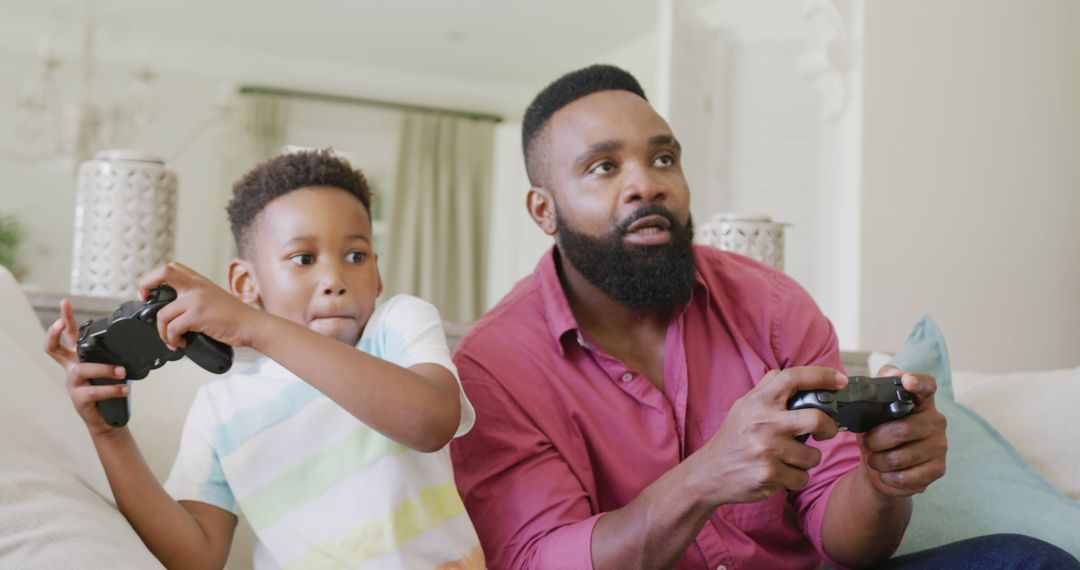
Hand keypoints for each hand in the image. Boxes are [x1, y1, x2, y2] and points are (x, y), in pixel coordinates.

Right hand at [43, 299, 129, 435]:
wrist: (105, 418)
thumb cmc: (107, 389)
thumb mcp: (109, 369)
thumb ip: (114, 355)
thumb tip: (134, 341)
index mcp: (78, 358)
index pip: (69, 336)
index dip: (65, 319)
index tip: (65, 302)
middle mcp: (71, 368)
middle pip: (53, 348)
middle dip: (53, 333)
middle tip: (60, 322)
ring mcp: (73, 383)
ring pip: (84, 370)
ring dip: (105, 369)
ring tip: (123, 373)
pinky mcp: (79, 398)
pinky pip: (94, 391)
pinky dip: (112, 389)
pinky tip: (125, 389)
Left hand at [137, 262, 263, 348]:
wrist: (252, 325)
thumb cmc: (236, 317)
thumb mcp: (214, 299)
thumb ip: (195, 298)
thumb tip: (173, 311)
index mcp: (200, 281)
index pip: (171, 268)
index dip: (153, 277)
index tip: (149, 292)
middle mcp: (197, 286)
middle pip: (163, 272)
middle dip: (146, 285)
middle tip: (145, 300)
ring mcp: (197, 299)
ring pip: (163, 313)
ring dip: (162, 331)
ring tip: (172, 339)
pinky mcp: (198, 315)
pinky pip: (173, 328)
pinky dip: (172, 339)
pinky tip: (181, 343)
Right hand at [691, 367, 847, 504]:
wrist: (709, 472)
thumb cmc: (732, 438)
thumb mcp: (743, 406)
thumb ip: (765, 390)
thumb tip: (787, 375)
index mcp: (759, 402)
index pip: (793, 378)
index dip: (822, 376)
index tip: (840, 381)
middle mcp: (764, 423)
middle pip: (816, 419)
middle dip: (830, 428)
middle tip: (827, 432)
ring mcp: (767, 450)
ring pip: (812, 456)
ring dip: (807, 460)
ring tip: (789, 459)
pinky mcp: (769, 475)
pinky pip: (801, 478)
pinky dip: (795, 478)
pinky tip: (779, 473)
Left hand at [857, 365, 947, 496]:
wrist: (882, 467)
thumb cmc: (879, 432)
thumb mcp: (872, 410)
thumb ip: (879, 388)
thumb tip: (890, 373)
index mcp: (920, 401)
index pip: (927, 386)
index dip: (918, 382)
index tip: (906, 381)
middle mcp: (936, 420)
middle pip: (902, 430)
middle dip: (876, 440)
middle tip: (868, 442)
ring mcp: (940, 445)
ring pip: (900, 457)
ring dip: (878, 461)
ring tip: (875, 458)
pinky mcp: (938, 468)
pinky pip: (906, 476)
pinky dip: (888, 477)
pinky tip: (887, 472)